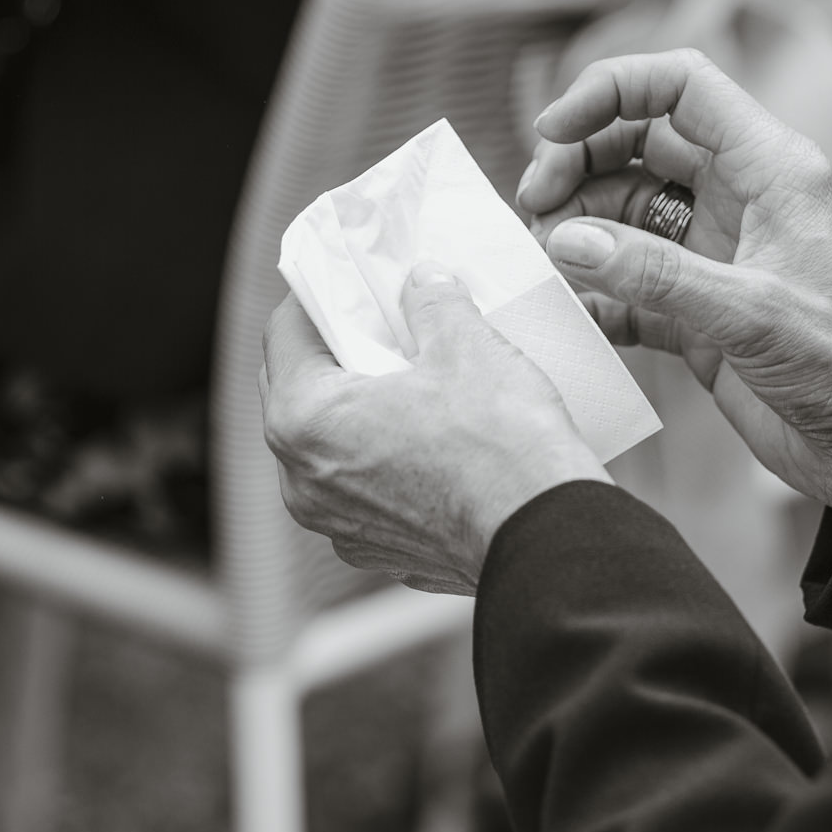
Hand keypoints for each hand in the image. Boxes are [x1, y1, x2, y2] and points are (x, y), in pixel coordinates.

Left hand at [261, 265, 608, 594]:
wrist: (547, 534)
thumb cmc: (499, 448)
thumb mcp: (465, 344)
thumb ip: (432, 301)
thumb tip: (425, 282)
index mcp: (305, 420)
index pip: (284, 334)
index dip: (317, 295)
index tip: (345, 281)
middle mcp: (304, 481)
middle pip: (300, 391)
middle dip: (335, 353)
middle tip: (379, 323)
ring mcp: (339, 524)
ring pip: (331, 446)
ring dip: (358, 410)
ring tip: (408, 380)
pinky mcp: (380, 549)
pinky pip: (365, 489)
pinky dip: (384, 459)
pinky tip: (427, 437)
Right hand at [519, 49, 831, 515]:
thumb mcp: (750, 313)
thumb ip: (655, 275)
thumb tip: (568, 241)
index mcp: (770, 169)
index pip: (680, 87)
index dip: (610, 90)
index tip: (552, 128)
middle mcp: (740, 199)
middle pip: (638, 141)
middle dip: (578, 161)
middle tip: (534, 205)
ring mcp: (716, 252)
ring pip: (624, 208)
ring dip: (577, 226)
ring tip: (544, 259)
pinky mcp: (697, 308)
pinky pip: (627, 279)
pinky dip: (593, 288)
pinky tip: (570, 308)